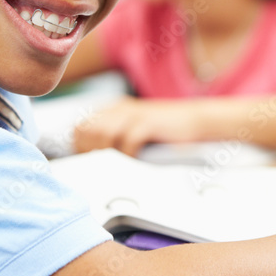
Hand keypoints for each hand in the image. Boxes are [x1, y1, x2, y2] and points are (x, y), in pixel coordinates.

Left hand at [72, 97, 204, 155]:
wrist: (195, 121)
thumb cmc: (165, 131)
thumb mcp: (134, 129)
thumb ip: (113, 137)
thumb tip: (91, 157)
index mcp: (114, 109)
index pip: (81, 126)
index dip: (80, 146)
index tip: (89, 161)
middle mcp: (121, 109)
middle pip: (89, 130)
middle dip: (91, 151)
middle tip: (101, 166)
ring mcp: (135, 114)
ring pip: (105, 134)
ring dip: (108, 153)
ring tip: (116, 165)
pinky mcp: (149, 122)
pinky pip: (128, 140)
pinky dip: (128, 154)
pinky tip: (134, 160)